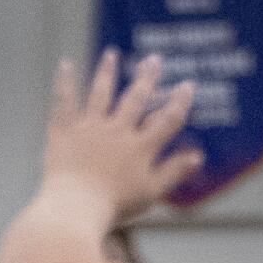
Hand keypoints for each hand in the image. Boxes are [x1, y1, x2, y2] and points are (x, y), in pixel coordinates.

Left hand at [37, 51, 200, 223]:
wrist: (76, 208)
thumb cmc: (114, 207)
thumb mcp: (150, 193)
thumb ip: (173, 172)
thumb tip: (198, 157)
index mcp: (140, 147)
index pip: (166, 120)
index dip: (178, 102)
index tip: (187, 85)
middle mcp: (117, 131)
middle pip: (135, 99)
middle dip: (146, 78)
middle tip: (154, 59)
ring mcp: (90, 129)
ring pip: (101, 94)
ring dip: (107, 73)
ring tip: (111, 55)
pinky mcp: (65, 133)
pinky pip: (65, 103)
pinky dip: (65, 83)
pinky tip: (66, 64)